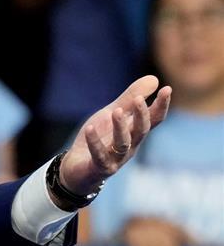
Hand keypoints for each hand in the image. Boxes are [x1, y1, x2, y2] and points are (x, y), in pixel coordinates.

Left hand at [58, 75, 170, 196]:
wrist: (78, 167)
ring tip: (117, 112)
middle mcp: (130, 146)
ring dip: (120, 128)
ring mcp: (116, 158)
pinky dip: (95, 142)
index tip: (167, 88)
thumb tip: (154, 78)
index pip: (153, 119)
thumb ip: (129, 99)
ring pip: (123, 144)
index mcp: (135, 132)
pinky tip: (90, 129)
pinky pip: (99, 155)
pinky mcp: (100, 167)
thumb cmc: (100, 138)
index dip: (161, 105)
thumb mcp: (112, 114)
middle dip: (142, 115)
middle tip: (138, 99)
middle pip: (141, 131)